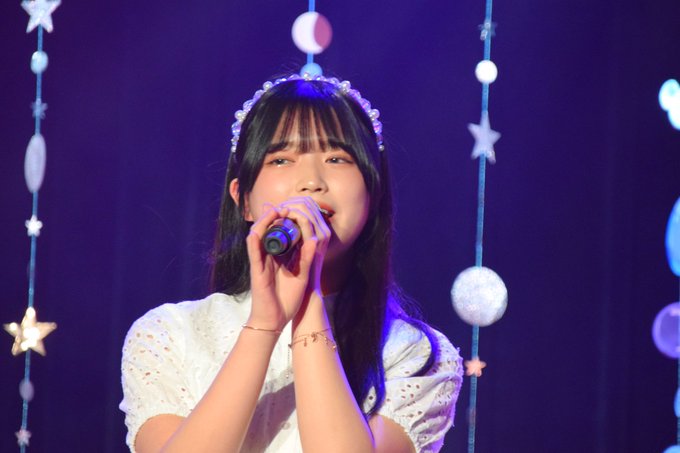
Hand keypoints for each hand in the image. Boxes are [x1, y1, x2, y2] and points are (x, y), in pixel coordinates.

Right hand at [245, 197, 330, 329]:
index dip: (286, 219)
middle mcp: (267, 255)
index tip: (296, 209)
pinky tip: (261, 227)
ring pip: (258, 234)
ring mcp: (260, 261)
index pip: (280, 232)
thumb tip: (313, 238)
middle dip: (276, 215)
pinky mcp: (255, 269)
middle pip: (268, 229)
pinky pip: (253, 248)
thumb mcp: (301, 273)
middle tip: (287, 206)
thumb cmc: (287, 298)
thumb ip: (306, 257)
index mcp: (278, 256)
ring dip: (266, 220)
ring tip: (277, 210)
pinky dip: (256, 236)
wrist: (275, 319)